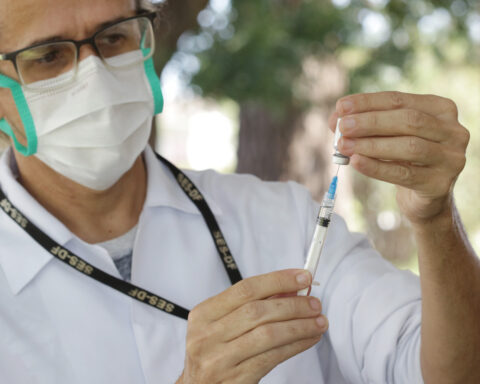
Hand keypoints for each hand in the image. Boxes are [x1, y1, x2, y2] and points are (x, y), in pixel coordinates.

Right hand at [178, 269, 327, 383]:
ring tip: (319, 321)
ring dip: (299, 326)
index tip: (302, 277)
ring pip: (268, 335)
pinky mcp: (235, 380)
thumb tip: (290, 288)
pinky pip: (272, 358)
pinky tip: (309, 339)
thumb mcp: (223, 324)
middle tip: (314, 303)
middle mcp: (207, 336)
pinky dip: (295, 345)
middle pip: (258, 311)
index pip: (245, 289)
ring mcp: (219, 360)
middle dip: (292, 304)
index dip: (277, 280)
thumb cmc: (215, 352)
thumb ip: (253, 305)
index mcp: (204, 314)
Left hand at [329, 92, 469, 224]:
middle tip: (342, 127)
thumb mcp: (387, 137)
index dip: (368, 102)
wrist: (424, 197)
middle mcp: (452, 130)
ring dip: (371, 145)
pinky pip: (404, 174)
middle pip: (408, 120)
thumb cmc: (403, 159)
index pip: (399, 100)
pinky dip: (377, 167)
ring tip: (344, 145)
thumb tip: (335, 120)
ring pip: (409, 146)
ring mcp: (450, 158)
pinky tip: (356, 162)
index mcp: (440, 109)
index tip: (341, 107)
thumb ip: (364, 125)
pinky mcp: (440, 183)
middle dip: (370, 122)